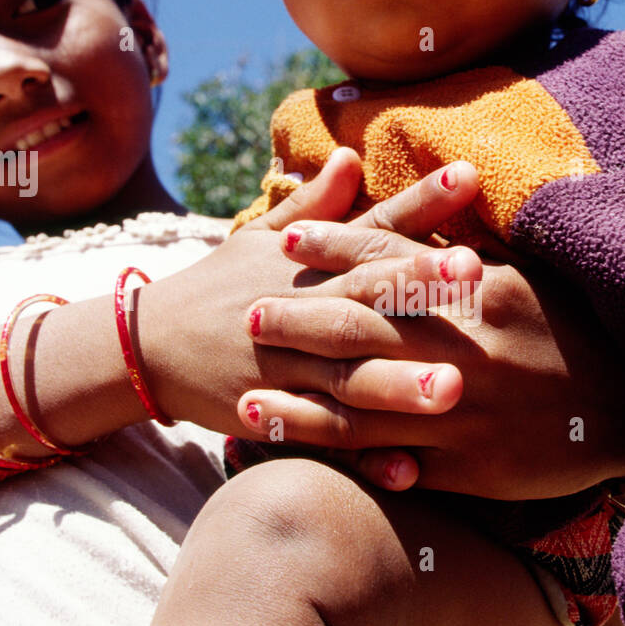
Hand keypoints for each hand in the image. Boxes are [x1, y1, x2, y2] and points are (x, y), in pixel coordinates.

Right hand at [139, 153, 481, 443]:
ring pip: (349, 376)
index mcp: (310, 266)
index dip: (420, 203)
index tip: (470, 177)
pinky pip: (324, 442)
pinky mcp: (276, 420)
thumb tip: (350, 153)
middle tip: (478, 275)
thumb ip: (314, 204)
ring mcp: (289, 370)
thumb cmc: (217, 286)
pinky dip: (363, 460)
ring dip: (399, 382)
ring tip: (453, 388)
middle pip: (365, 297)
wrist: (147, 347)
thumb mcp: (258, 238)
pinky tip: (409, 472)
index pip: (372, 227)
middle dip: (419, 285)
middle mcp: (303, 313)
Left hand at [235, 218, 624, 498]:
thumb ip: (470, 262)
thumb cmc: (579, 332)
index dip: (332, 247)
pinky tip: (307, 460)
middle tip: (249, 316)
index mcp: (476, 293)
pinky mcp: (471, 467)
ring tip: (246, 402)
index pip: (388, 260)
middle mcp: (461, 350)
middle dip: (297, 321)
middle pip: (358, 329)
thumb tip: (420, 234)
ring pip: (362, 406)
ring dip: (298, 405)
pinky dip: (346, 460)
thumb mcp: (530, 280)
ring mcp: (462, 413)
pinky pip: (395, 463)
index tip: (285, 241)